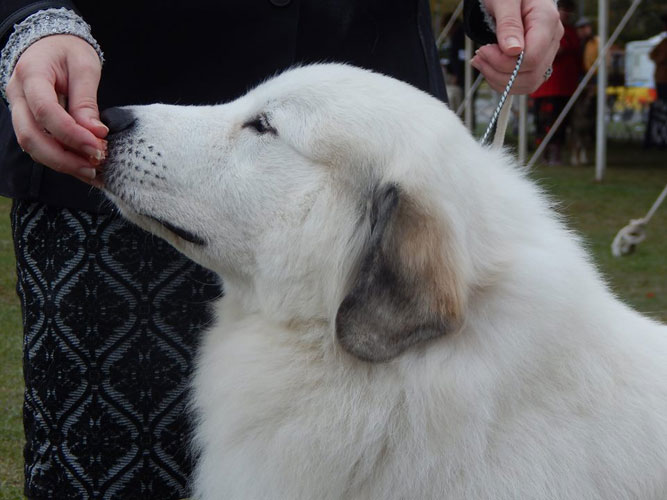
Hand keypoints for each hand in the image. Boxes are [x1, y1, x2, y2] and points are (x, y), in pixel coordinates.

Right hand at [5, 34, 107, 185]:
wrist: (50, 43)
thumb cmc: (68, 51)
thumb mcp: (85, 67)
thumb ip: (87, 101)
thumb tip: (96, 133)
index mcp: (31, 73)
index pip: (45, 110)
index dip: (71, 133)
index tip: (97, 146)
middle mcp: (17, 95)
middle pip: (30, 136)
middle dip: (64, 158)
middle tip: (95, 166)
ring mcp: (18, 110)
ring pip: (32, 146)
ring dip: (62, 163)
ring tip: (92, 170)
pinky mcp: (28, 122)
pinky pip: (40, 146)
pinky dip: (61, 160)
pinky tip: (83, 167)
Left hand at [470, 0, 562, 93]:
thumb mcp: (503, 0)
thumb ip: (508, 24)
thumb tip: (513, 51)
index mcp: (547, 20)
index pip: (532, 58)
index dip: (505, 63)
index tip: (483, 50)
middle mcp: (553, 38)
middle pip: (531, 74)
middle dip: (498, 72)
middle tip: (478, 56)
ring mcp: (547, 51)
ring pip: (528, 83)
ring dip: (499, 80)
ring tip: (481, 62)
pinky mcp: (538, 61)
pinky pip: (524, 82)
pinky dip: (503, 81)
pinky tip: (489, 68)